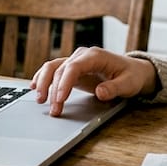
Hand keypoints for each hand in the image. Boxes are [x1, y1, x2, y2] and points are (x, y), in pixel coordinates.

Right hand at [30, 46, 157, 116]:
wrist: (133, 71)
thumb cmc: (131, 76)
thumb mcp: (129, 84)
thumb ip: (115, 88)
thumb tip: (100, 92)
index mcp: (96, 56)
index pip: (74, 67)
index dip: (64, 83)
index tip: (60, 99)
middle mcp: (82, 56)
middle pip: (60, 69)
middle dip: (53, 90)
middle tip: (53, 109)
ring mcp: (75, 61)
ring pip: (52, 67)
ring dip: (43, 83)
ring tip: (39, 100)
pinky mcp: (72, 69)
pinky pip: (53, 70)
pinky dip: (42, 77)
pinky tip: (33, 86)